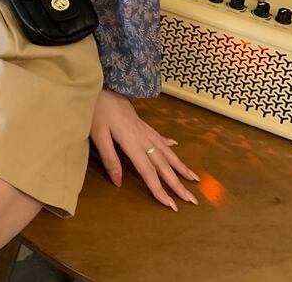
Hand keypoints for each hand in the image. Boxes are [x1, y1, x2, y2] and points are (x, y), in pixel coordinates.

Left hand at [89, 88, 199, 211]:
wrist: (102, 86)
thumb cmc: (97, 111)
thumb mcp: (98, 135)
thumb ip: (109, 158)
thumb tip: (119, 183)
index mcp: (132, 143)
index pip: (148, 172)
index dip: (159, 190)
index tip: (171, 206)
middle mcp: (143, 138)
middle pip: (163, 165)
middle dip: (178, 184)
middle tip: (193, 200)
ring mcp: (145, 130)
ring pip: (167, 151)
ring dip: (181, 166)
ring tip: (194, 179)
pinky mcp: (142, 123)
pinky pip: (160, 137)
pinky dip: (169, 144)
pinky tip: (176, 146)